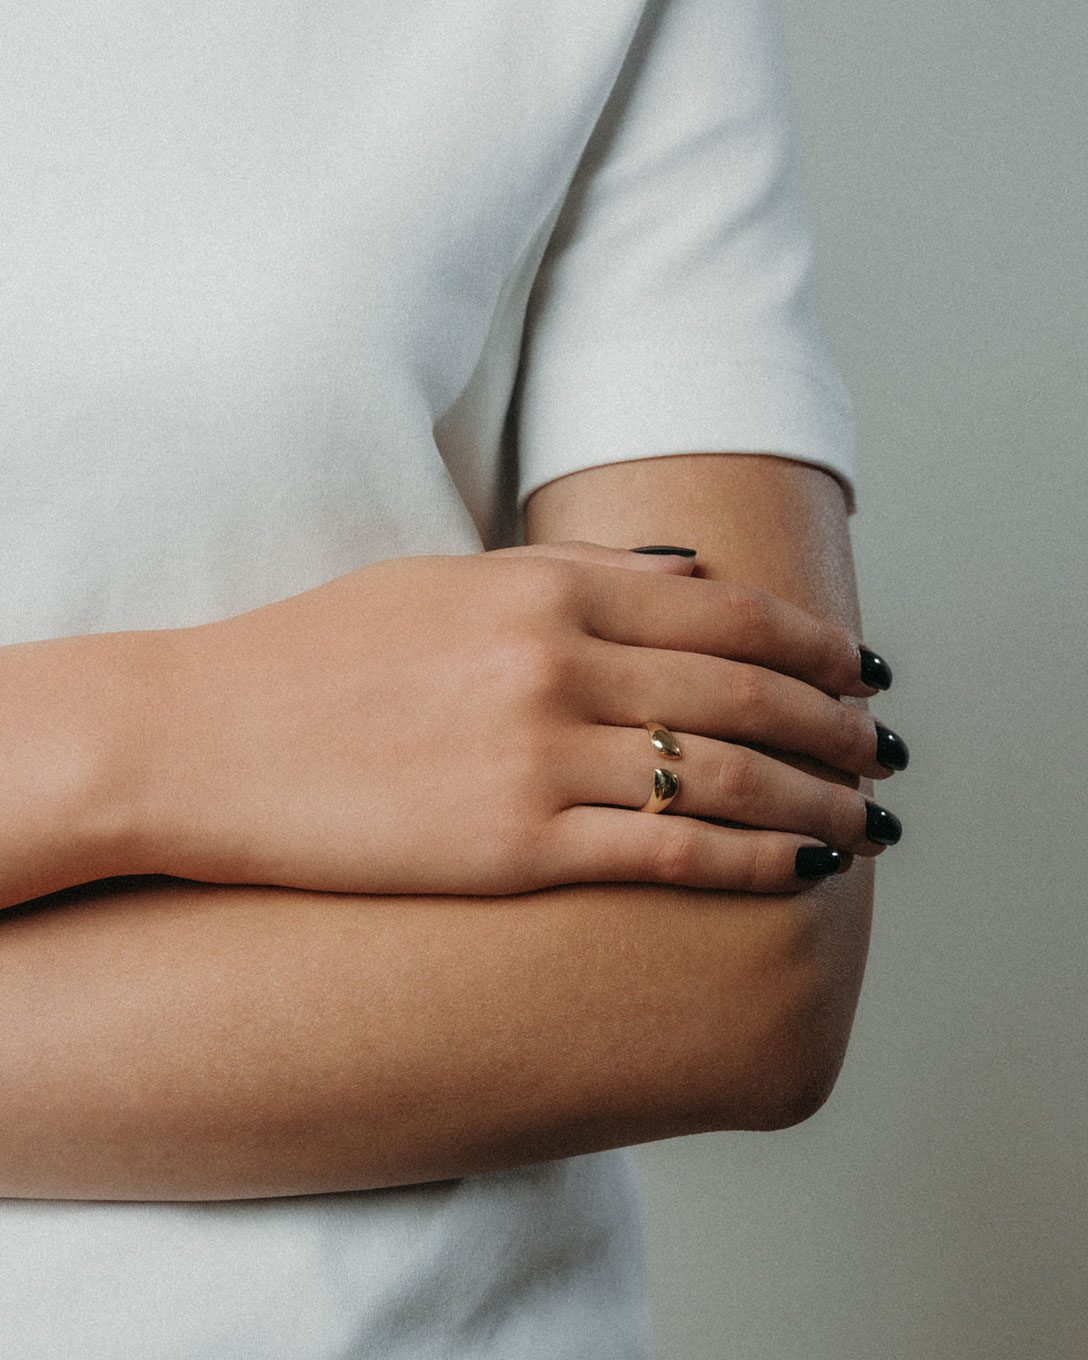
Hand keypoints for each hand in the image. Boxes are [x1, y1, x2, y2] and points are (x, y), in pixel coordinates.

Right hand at [140, 542, 903, 895]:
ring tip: (867, 813)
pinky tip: (806, 867)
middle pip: (747, 691)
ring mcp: (540, 755)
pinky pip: (672, 852)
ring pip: (729, 775)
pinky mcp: (515, 846)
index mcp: (544, 587)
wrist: (197, 739)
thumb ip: (571, 571)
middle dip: (834, 722)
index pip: (727, 614)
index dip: (811, 644)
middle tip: (882, 745)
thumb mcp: (445, 581)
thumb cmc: (314, 657)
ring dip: (817, 795)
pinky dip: (757, 858)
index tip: (858, 668)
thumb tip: (688, 570)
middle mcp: (558, 662)